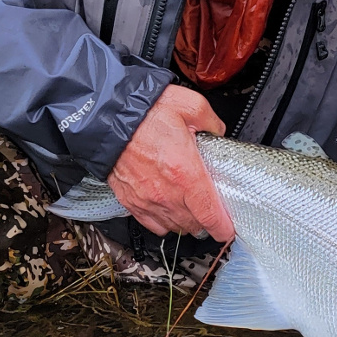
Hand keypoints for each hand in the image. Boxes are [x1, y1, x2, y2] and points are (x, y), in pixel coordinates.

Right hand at [108, 86, 234, 240]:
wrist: (108, 118)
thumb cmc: (144, 114)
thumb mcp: (190, 106)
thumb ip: (212, 122)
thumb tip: (218, 131)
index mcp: (186, 173)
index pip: (210, 214)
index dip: (223, 228)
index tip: (228, 230)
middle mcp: (167, 192)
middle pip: (193, 224)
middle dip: (206, 222)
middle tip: (212, 213)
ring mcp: (147, 199)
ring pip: (174, 226)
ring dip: (186, 222)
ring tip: (192, 212)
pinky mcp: (131, 200)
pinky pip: (152, 224)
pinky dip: (164, 223)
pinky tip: (169, 212)